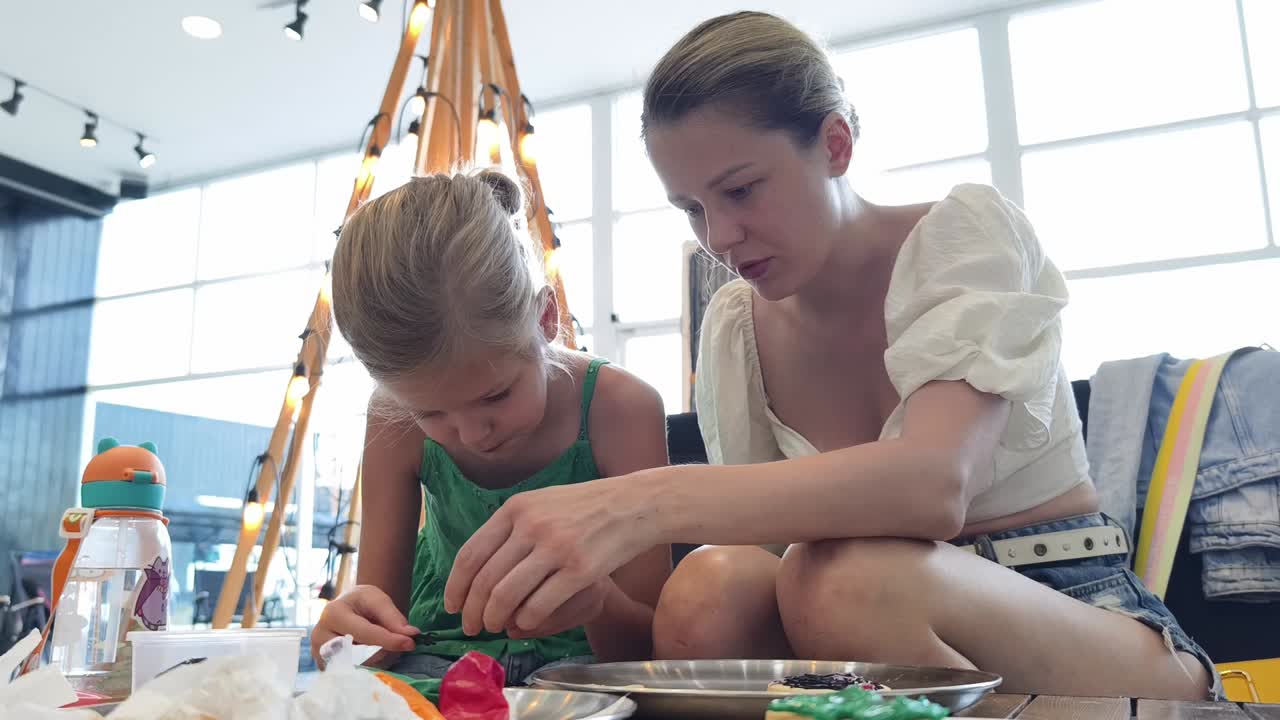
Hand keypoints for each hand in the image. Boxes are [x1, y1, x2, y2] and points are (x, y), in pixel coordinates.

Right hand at [310, 585, 418, 668]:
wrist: (347, 609)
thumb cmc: (361, 602)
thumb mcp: (378, 600)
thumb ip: (394, 618)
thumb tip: (411, 635)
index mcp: (333, 613)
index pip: (364, 633)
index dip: (389, 639)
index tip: (410, 643)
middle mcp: (320, 636)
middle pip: (358, 654)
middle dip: (382, 652)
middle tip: (399, 646)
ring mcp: (319, 655)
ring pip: (354, 668)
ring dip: (376, 661)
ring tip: (384, 648)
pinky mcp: (324, 667)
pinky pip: (349, 675)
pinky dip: (366, 669)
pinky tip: (373, 657)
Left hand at [444, 474, 657, 636]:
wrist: (634, 505)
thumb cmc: (586, 507)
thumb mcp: (542, 502)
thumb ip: (511, 527)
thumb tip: (476, 564)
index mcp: (516, 508)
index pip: (471, 554)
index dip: (456, 586)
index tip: (453, 606)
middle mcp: (532, 525)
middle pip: (485, 580)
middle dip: (473, 611)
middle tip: (472, 627)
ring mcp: (556, 547)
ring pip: (506, 596)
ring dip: (495, 619)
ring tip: (497, 627)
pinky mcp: (580, 570)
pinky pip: (539, 606)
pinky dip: (527, 621)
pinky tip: (527, 623)